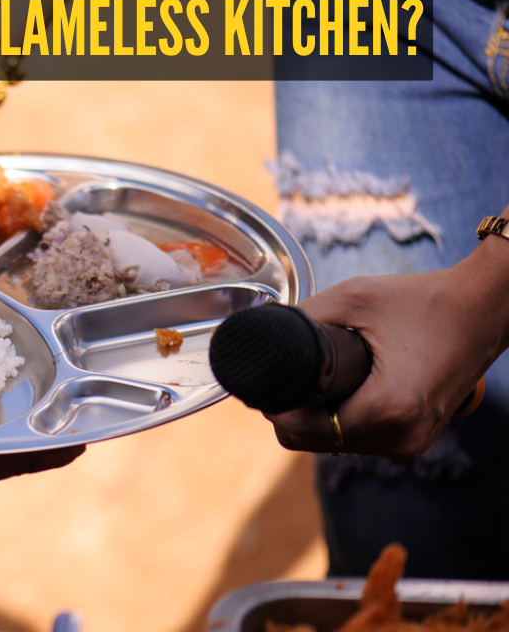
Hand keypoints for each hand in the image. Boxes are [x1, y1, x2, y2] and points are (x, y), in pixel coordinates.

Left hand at [264, 259, 508, 458]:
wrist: (483, 310)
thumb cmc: (423, 300)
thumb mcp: (352, 298)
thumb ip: (302, 318)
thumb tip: (260, 333)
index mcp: (387, 408)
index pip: (302, 430)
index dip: (275, 408)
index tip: (265, 381)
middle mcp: (400, 436)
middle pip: (314, 442)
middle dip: (291, 414)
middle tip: (285, 375)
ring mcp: (411, 443)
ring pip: (334, 445)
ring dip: (315, 420)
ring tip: (313, 380)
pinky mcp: (415, 439)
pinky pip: (359, 440)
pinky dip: (340, 422)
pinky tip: (337, 393)